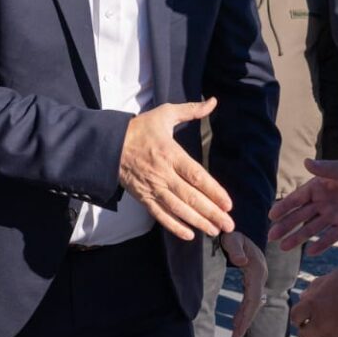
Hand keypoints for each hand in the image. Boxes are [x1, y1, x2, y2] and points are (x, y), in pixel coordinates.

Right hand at [117, 98, 233, 240]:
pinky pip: (160, 215)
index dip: (213, 191)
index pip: (196, 176)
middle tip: (229, 225)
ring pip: (177, 209)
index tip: (228, 204)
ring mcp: (152, 187)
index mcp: (170, 153)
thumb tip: (213, 102)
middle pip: (190, 197)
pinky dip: (174, 226)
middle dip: (211, 213)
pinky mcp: (143, 197)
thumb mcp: (165, 114)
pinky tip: (189, 234)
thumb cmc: (140, 128)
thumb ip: (191, 110)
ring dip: (197, 222)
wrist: (108, 144)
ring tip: (215, 231)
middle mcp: (163, 173)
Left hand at [220, 232, 266, 336]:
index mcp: (257, 270)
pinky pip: (249, 299)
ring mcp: (257, 278)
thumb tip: (241, 262)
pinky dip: (243, 312)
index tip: (237, 330)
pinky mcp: (252, 280)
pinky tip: (237, 322)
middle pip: (254, 304)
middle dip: (245, 322)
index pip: (253, 298)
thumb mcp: (233, 239)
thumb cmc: (231, 234)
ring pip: (252, 304)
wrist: (235, 230)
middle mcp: (260, 276)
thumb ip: (236, 249)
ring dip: (244, 320)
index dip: (246, 315)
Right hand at [268, 159, 337, 255]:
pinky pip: (330, 236)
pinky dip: (321, 244)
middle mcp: (321, 203)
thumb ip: (325, 169)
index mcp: (317, 188)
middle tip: (271, 237)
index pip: (297, 199)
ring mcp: (332, 215)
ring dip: (298, 238)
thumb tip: (306, 162)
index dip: (284, 207)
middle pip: (300, 217)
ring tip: (284, 248)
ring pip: (311, 229)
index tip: (272, 216)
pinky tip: (310, 252)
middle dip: (285, 226)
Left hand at [289, 267, 337, 336]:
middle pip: (304, 336)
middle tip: (319, 327)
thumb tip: (303, 298)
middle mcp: (321, 324)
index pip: (295, 316)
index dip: (300, 317)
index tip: (306, 317)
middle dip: (310, 331)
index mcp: (314, 304)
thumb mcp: (335, 278)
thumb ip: (316, 287)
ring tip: (333, 335)